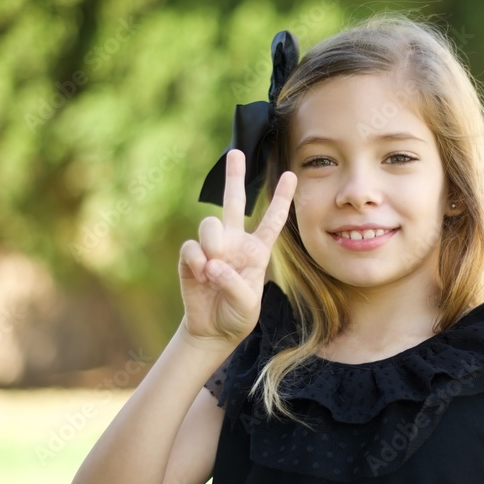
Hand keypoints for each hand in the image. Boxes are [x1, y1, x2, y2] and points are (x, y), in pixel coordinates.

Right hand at [178, 149, 296, 344]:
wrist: (213, 330)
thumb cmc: (237, 314)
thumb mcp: (247, 302)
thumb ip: (234, 281)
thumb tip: (212, 262)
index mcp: (257, 250)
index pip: (272, 220)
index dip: (282, 199)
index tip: (291, 175)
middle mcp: (235, 242)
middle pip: (235, 203)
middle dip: (235, 177)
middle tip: (236, 153)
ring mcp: (212, 248)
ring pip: (209, 224)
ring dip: (213, 243)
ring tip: (213, 268)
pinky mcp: (191, 257)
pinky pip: (192, 248)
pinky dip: (196, 261)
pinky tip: (201, 275)